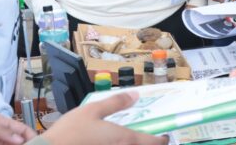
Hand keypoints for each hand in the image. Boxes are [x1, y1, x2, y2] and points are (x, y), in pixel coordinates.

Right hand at [41, 92, 167, 144]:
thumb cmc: (71, 132)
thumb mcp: (92, 110)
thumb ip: (116, 103)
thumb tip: (136, 95)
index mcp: (125, 139)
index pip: (155, 143)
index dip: (163, 140)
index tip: (164, 136)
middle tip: (148, 139)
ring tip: (130, 141)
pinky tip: (112, 144)